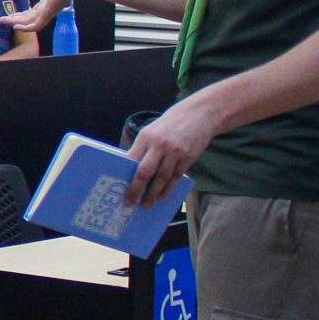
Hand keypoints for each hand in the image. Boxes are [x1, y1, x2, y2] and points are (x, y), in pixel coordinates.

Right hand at [2, 0, 88, 36]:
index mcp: (49, 0)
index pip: (34, 10)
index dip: (22, 13)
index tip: (11, 14)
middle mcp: (48, 7)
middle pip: (28, 17)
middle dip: (14, 19)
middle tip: (1, 20)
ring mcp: (48, 11)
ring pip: (29, 22)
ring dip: (14, 22)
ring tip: (2, 22)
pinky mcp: (49, 13)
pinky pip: (36, 25)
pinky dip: (26, 28)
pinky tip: (15, 27)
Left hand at [127, 90, 221, 205]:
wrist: (199, 115)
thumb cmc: (170, 125)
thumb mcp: (151, 131)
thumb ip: (142, 148)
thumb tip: (130, 169)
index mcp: (146, 137)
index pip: (132, 160)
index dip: (125, 176)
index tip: (119, 189)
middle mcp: (159, 145)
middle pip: (145, 172)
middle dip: (136, 190)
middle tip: (129, 203)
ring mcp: (175, 152)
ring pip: (162, 178)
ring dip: (153, 194)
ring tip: (146, 204)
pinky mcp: (188, 158)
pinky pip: (175, 177)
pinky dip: (167, 189)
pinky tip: (161, 196)